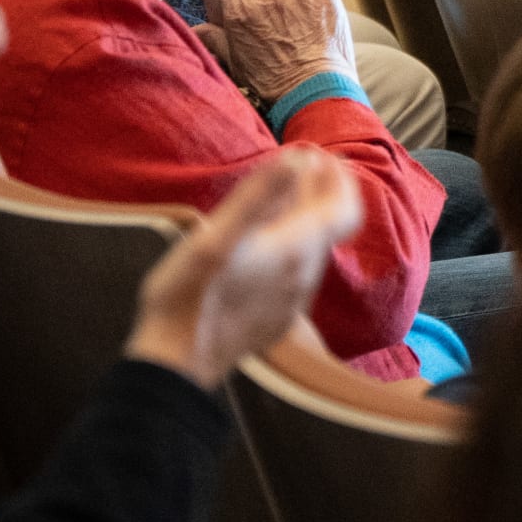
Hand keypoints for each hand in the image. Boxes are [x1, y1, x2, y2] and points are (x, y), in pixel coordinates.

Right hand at [122, 148, 360, 390]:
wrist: (176, 365)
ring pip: (311, 250)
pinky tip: (260, 244)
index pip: (345, 208)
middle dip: (318, 191)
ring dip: (302, 218)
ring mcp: (294, 301)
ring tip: (274, 198)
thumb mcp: (216, 237)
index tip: (319, 155)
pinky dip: (288, 245)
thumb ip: (259, 196)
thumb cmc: (189, 296)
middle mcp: (306, 275)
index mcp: (297, 249)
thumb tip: (299, 158)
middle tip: (297, 165)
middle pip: (328, 226)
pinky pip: (295, 273)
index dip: (339, 179)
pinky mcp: (277, 319)